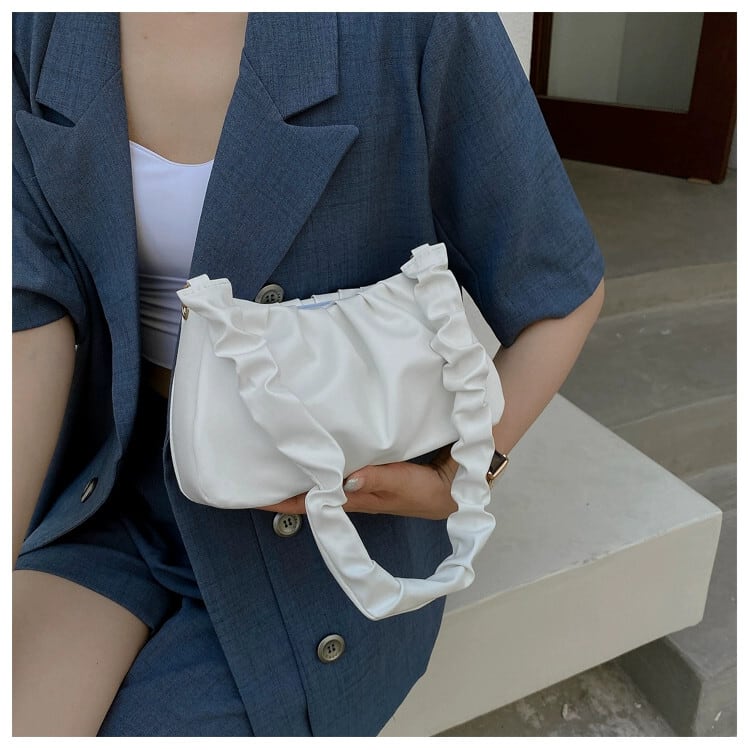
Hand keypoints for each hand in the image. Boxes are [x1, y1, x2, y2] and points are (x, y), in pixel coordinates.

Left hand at [260, 446, 459, 520]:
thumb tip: (341, 480)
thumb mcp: (401, 482)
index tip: (252, 498)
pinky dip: (322, 464)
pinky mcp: (369, 475)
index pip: (309, 504)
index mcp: (354, 501)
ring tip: (275, 459)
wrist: (453, 490)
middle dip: (282, 486)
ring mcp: (359, 486)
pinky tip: (317, 451)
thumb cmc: (425, 490)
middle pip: (309, 494)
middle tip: (254, 471)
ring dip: (300, 475)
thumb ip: (374, 479)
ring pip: (321, 482)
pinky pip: (338, 471)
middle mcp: (351, 494)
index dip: (281, 502)